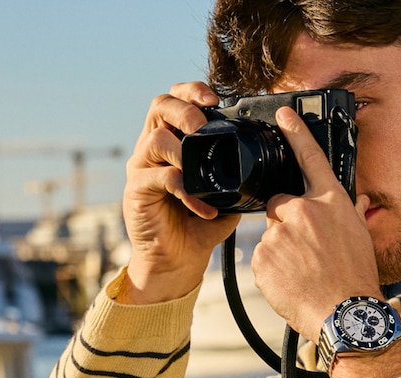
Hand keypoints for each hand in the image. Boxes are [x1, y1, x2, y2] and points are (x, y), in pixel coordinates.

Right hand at [119, 83, 240, 303]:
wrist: (177, 262)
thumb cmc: (198, 228)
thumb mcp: (226, 197)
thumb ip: (237, 176)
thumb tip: (264, 165)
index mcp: (175, 142)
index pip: (177, 100)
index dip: (192, 92)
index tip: (214, 100)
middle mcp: (153, 149)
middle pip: (160, 105)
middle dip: (185, 109)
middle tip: (203, 127)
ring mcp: (142, 168)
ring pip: (155, 138)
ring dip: (183, 150)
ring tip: (200, 172)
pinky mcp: (136, 191)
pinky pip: (158, 178)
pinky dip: (184, 189)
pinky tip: (201, 207)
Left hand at [251, 106, 381, 340]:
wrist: (345, 313)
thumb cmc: (357, 279)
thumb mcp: (361, 238)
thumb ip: (352, 214)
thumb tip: (356, 201)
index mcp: (330, 202)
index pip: (311, 158)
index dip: (296, 133)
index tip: (283, 115)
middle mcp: (303, 210)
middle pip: (278, 203)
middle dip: (285, 222)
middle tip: (303, 252)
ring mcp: (279, 233)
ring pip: (270, 235)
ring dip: (280, 250)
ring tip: (302, 273)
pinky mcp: (262, 257)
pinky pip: (261, 259)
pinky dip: (271, 270)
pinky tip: (291, 283)